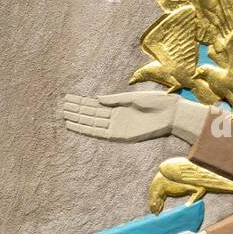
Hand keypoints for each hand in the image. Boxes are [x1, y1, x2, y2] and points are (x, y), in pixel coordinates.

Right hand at [63, 90, 177, 141]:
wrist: (171, 114)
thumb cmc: (157, 102)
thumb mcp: (134, 98)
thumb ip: (115, 100)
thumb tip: (96, 99)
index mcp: (119, 106)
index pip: (95, 104)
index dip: (82, 102)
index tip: (68, 98)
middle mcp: (115, 116)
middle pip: (91, 113)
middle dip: (77, 110)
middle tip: (61, 106)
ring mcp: (117, 126)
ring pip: (92, 123)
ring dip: (78, 119)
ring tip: (64, 115)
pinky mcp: (120, 135)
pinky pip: (100, 133)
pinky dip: (87, 130)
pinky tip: (76, 126)